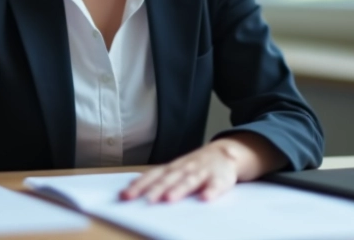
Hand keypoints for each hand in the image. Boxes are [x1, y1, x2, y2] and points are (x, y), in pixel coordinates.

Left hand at [119, 133, 285, 202]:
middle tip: (145, 200)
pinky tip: (206, 199)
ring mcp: (203, 171)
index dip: (139, 185)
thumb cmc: (195, 165)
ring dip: (179, 189)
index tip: (126, 195)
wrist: (227, 152)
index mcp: (173, 167)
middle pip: (169, 179)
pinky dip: (211, 191)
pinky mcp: (220, 178)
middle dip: (156, 189)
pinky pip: (216, 185)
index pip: (153, 175)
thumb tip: (130, 188)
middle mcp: (186, 168)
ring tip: (169, 199)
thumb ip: (157, 178)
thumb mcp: (175, 169)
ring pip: (189, 181)